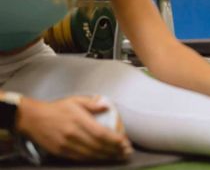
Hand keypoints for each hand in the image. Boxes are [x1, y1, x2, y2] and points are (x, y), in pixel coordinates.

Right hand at [15, 96, 131, 161]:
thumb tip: (107, 106)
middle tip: (127, 151)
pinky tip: (103, 157)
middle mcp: (73, 134)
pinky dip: (93, 159)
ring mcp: (65, 145)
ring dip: (106, 156)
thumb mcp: (75, 100)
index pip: (100, 133)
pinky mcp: (60, 152)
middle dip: (114, 150)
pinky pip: (80, 158)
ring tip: (119, 156)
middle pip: (98, 146)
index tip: (125, 141)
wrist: (32, 119)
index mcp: (78, 120)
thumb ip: (92, 104)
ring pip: (90, 154)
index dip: (114, 139)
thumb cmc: (57, 108)